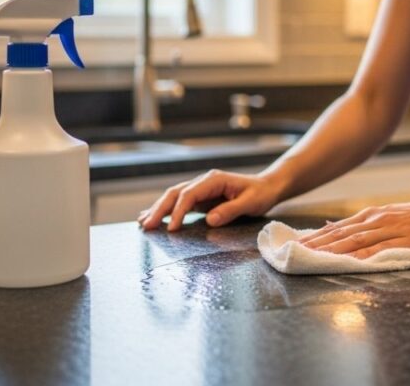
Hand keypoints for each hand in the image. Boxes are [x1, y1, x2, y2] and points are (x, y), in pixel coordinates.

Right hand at [137, 170, 283, 231]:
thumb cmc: (260, 194)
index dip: (178, 212)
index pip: (189, 195)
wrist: (267, 187)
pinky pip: (179, 203)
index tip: (172, 229)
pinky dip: (165, 210)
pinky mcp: (201, 198)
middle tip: (146, 226)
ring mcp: (201, 189)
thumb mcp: (250, 202)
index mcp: (213, 180)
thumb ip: (230, 210)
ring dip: (158, 209)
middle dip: (159, 209)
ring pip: (173, 197)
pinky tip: (152, 217)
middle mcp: (203, 182)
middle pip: (175, 193)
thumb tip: (210, 220)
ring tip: (142, 223)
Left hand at [297, 193, 409, 258]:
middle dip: (315, 244)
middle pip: (341, 234)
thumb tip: (330, 227)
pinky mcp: (407, 243)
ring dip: (331, 249)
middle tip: (292, 252)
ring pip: (356, 241)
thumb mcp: (389, 214)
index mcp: (373, 215)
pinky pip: (381, 251)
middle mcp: (378, 220)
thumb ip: (362, 223)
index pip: (337, 228)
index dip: (314, 237)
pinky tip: (348, 262)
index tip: (294, 244)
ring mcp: (392, 231)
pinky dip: (362, 256)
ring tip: (311, 256)